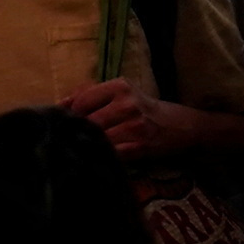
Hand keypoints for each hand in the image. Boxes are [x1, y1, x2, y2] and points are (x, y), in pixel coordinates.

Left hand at [50, 74, 182, 161]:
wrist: (183, 127)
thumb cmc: (146, 110)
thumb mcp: (123, 94)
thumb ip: (91, 95)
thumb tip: (60, 104)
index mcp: (120, 86)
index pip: (82, 100)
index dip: (70, 114)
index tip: (67, 123)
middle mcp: (127, 104)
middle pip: (88, 121)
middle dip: (79, 132)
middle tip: (73, 139)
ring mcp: (135, 126)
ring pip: (98, 138)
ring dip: (89, 145)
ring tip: (86, 148)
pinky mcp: (140, 146)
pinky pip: (112, 154)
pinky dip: (103, 156)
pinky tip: (100, 157)